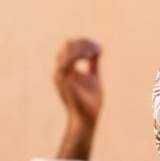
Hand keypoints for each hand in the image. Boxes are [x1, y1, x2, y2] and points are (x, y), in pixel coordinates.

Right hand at [53, 39, 102, 158]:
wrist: (87, 117)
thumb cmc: (90, 101)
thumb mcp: (93, 77)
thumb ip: (93, 63)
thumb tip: (97, 49)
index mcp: (66, 70)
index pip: (70, 48)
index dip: (84, 44)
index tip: (100, 49)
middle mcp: (60, 71)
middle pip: (67, 45)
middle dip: (84, 42)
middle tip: (98, 49)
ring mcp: (60, 74)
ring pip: (67, 49)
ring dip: (83, 46)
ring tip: (96, 52)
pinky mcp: (62, 79)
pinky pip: (68, 60)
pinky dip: (80, 54)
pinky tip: (91, 56)